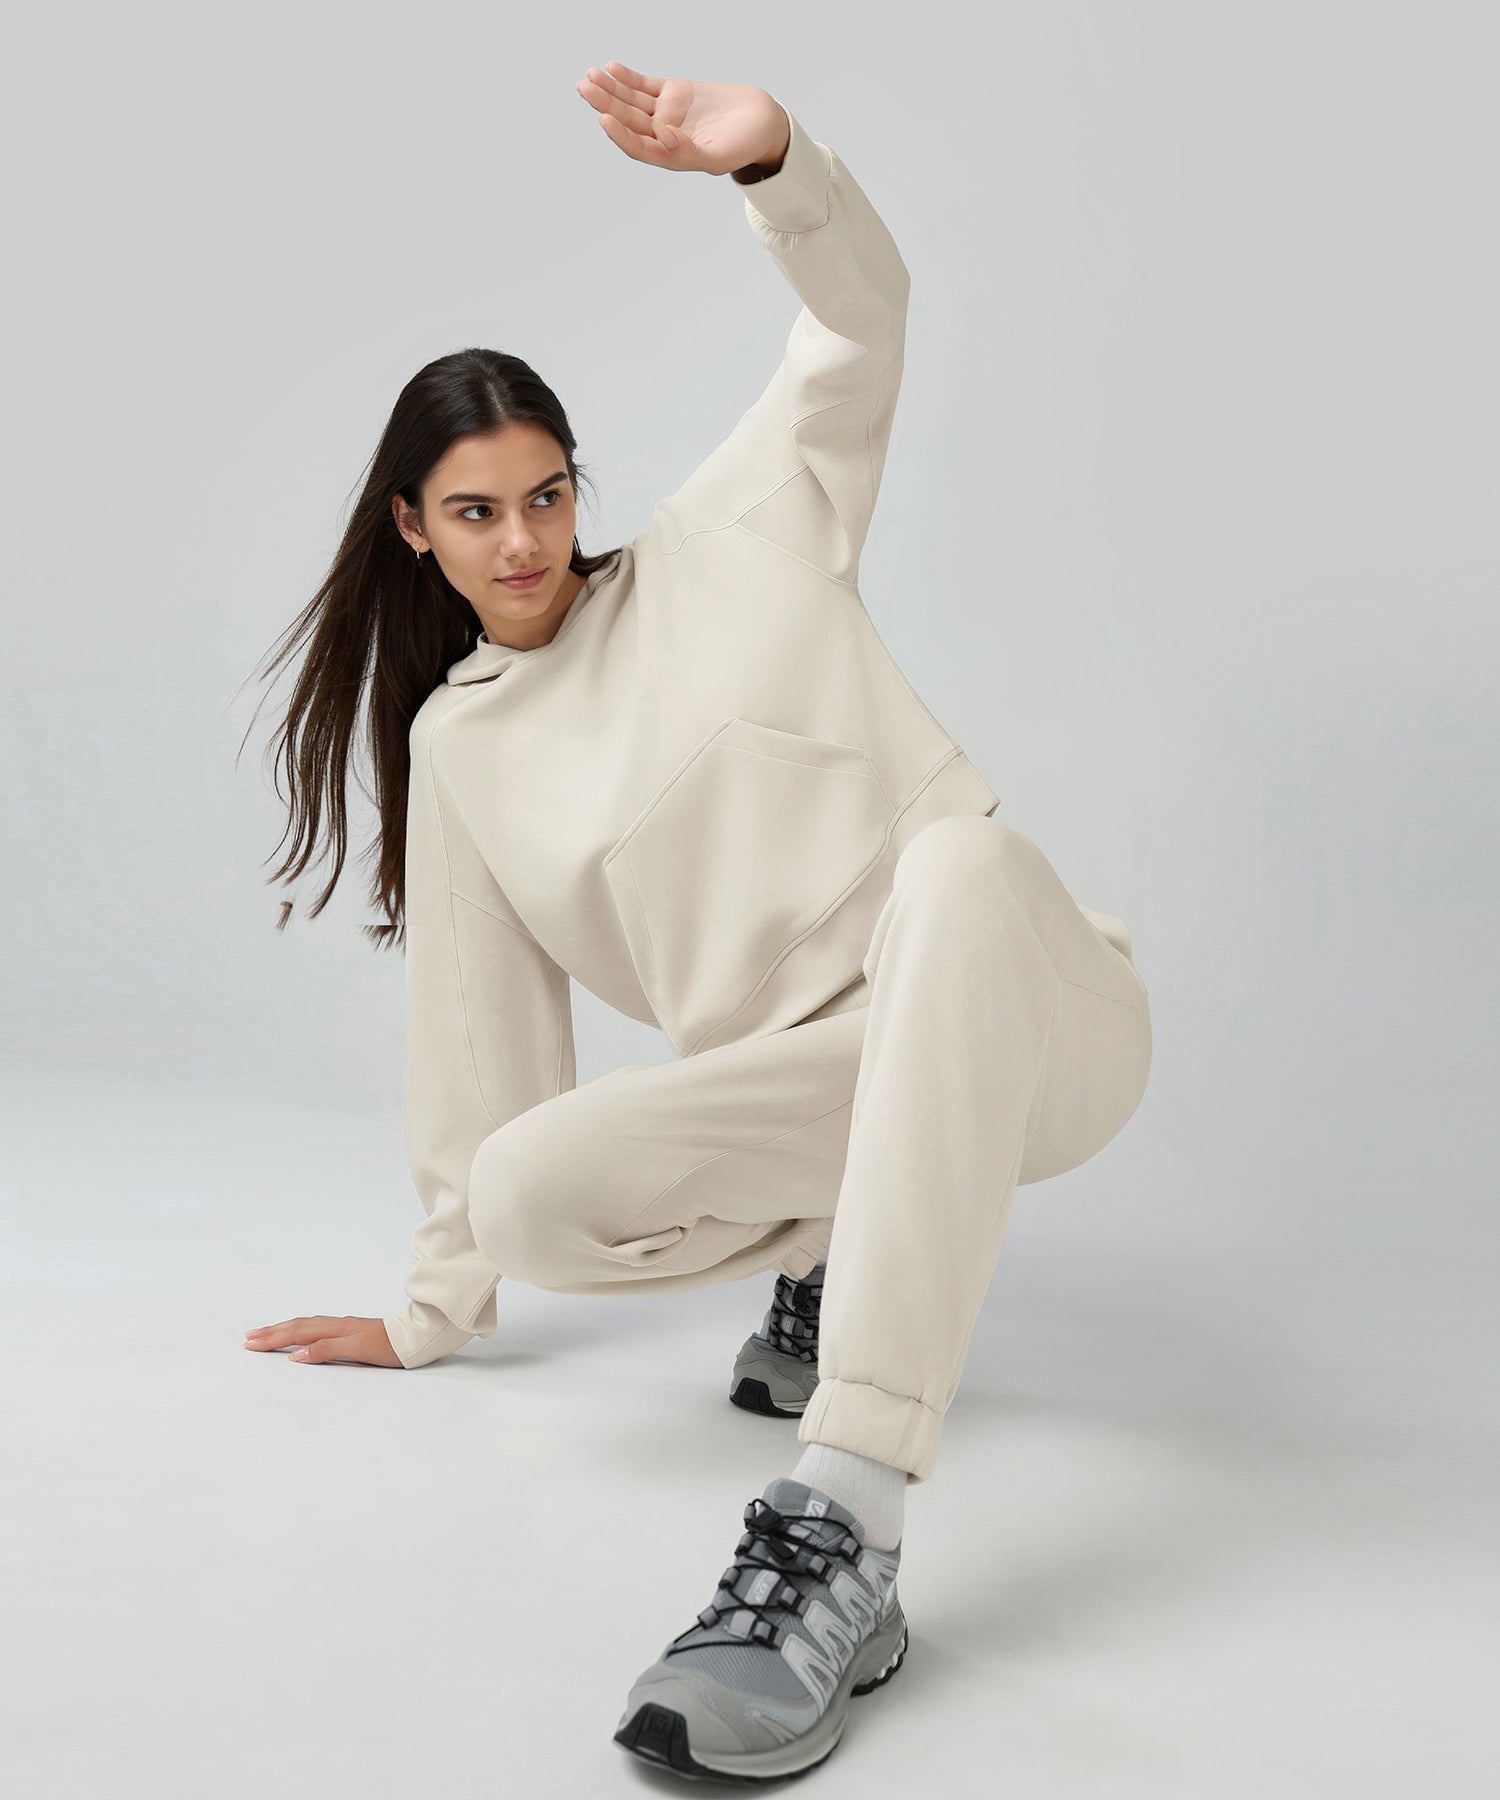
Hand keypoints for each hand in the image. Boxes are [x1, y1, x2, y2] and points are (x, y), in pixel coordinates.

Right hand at [243, 1315, 402, 1367]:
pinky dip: (298, 1330)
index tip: (250, 1344)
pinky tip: (297, 1334)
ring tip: (264, 1334)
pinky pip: (314, 1327)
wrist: (413, 1338)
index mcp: (334, 1329)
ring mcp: (341, 1327)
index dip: (272, 1339)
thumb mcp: (358, 1349)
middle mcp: (335, 1325)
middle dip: (271, 1332)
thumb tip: (297, 1354)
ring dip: (282, 1329)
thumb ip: (327, 1349)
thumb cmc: (389, 1347)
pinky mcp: (347, 1331)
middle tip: (248, 1338)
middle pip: (296, 1327)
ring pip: (304, 1325)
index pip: (296, 1334)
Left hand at [574, 63, 789, 178]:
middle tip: (585, 88)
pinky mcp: (673, 92)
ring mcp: (666, 113)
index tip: (604, 118)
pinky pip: (644, 85)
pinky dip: (628, 77)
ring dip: (610, 89)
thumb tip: (661, 136)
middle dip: (605, 104)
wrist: (761, 121)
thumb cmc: (744, 145)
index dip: (620, 135)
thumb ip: (689, 152)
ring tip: (590, 76)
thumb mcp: (721, 155)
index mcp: (671, 156)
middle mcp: (663, 136)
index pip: (639, 147)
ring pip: (631, 101)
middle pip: (628, 121)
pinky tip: (611, 68)